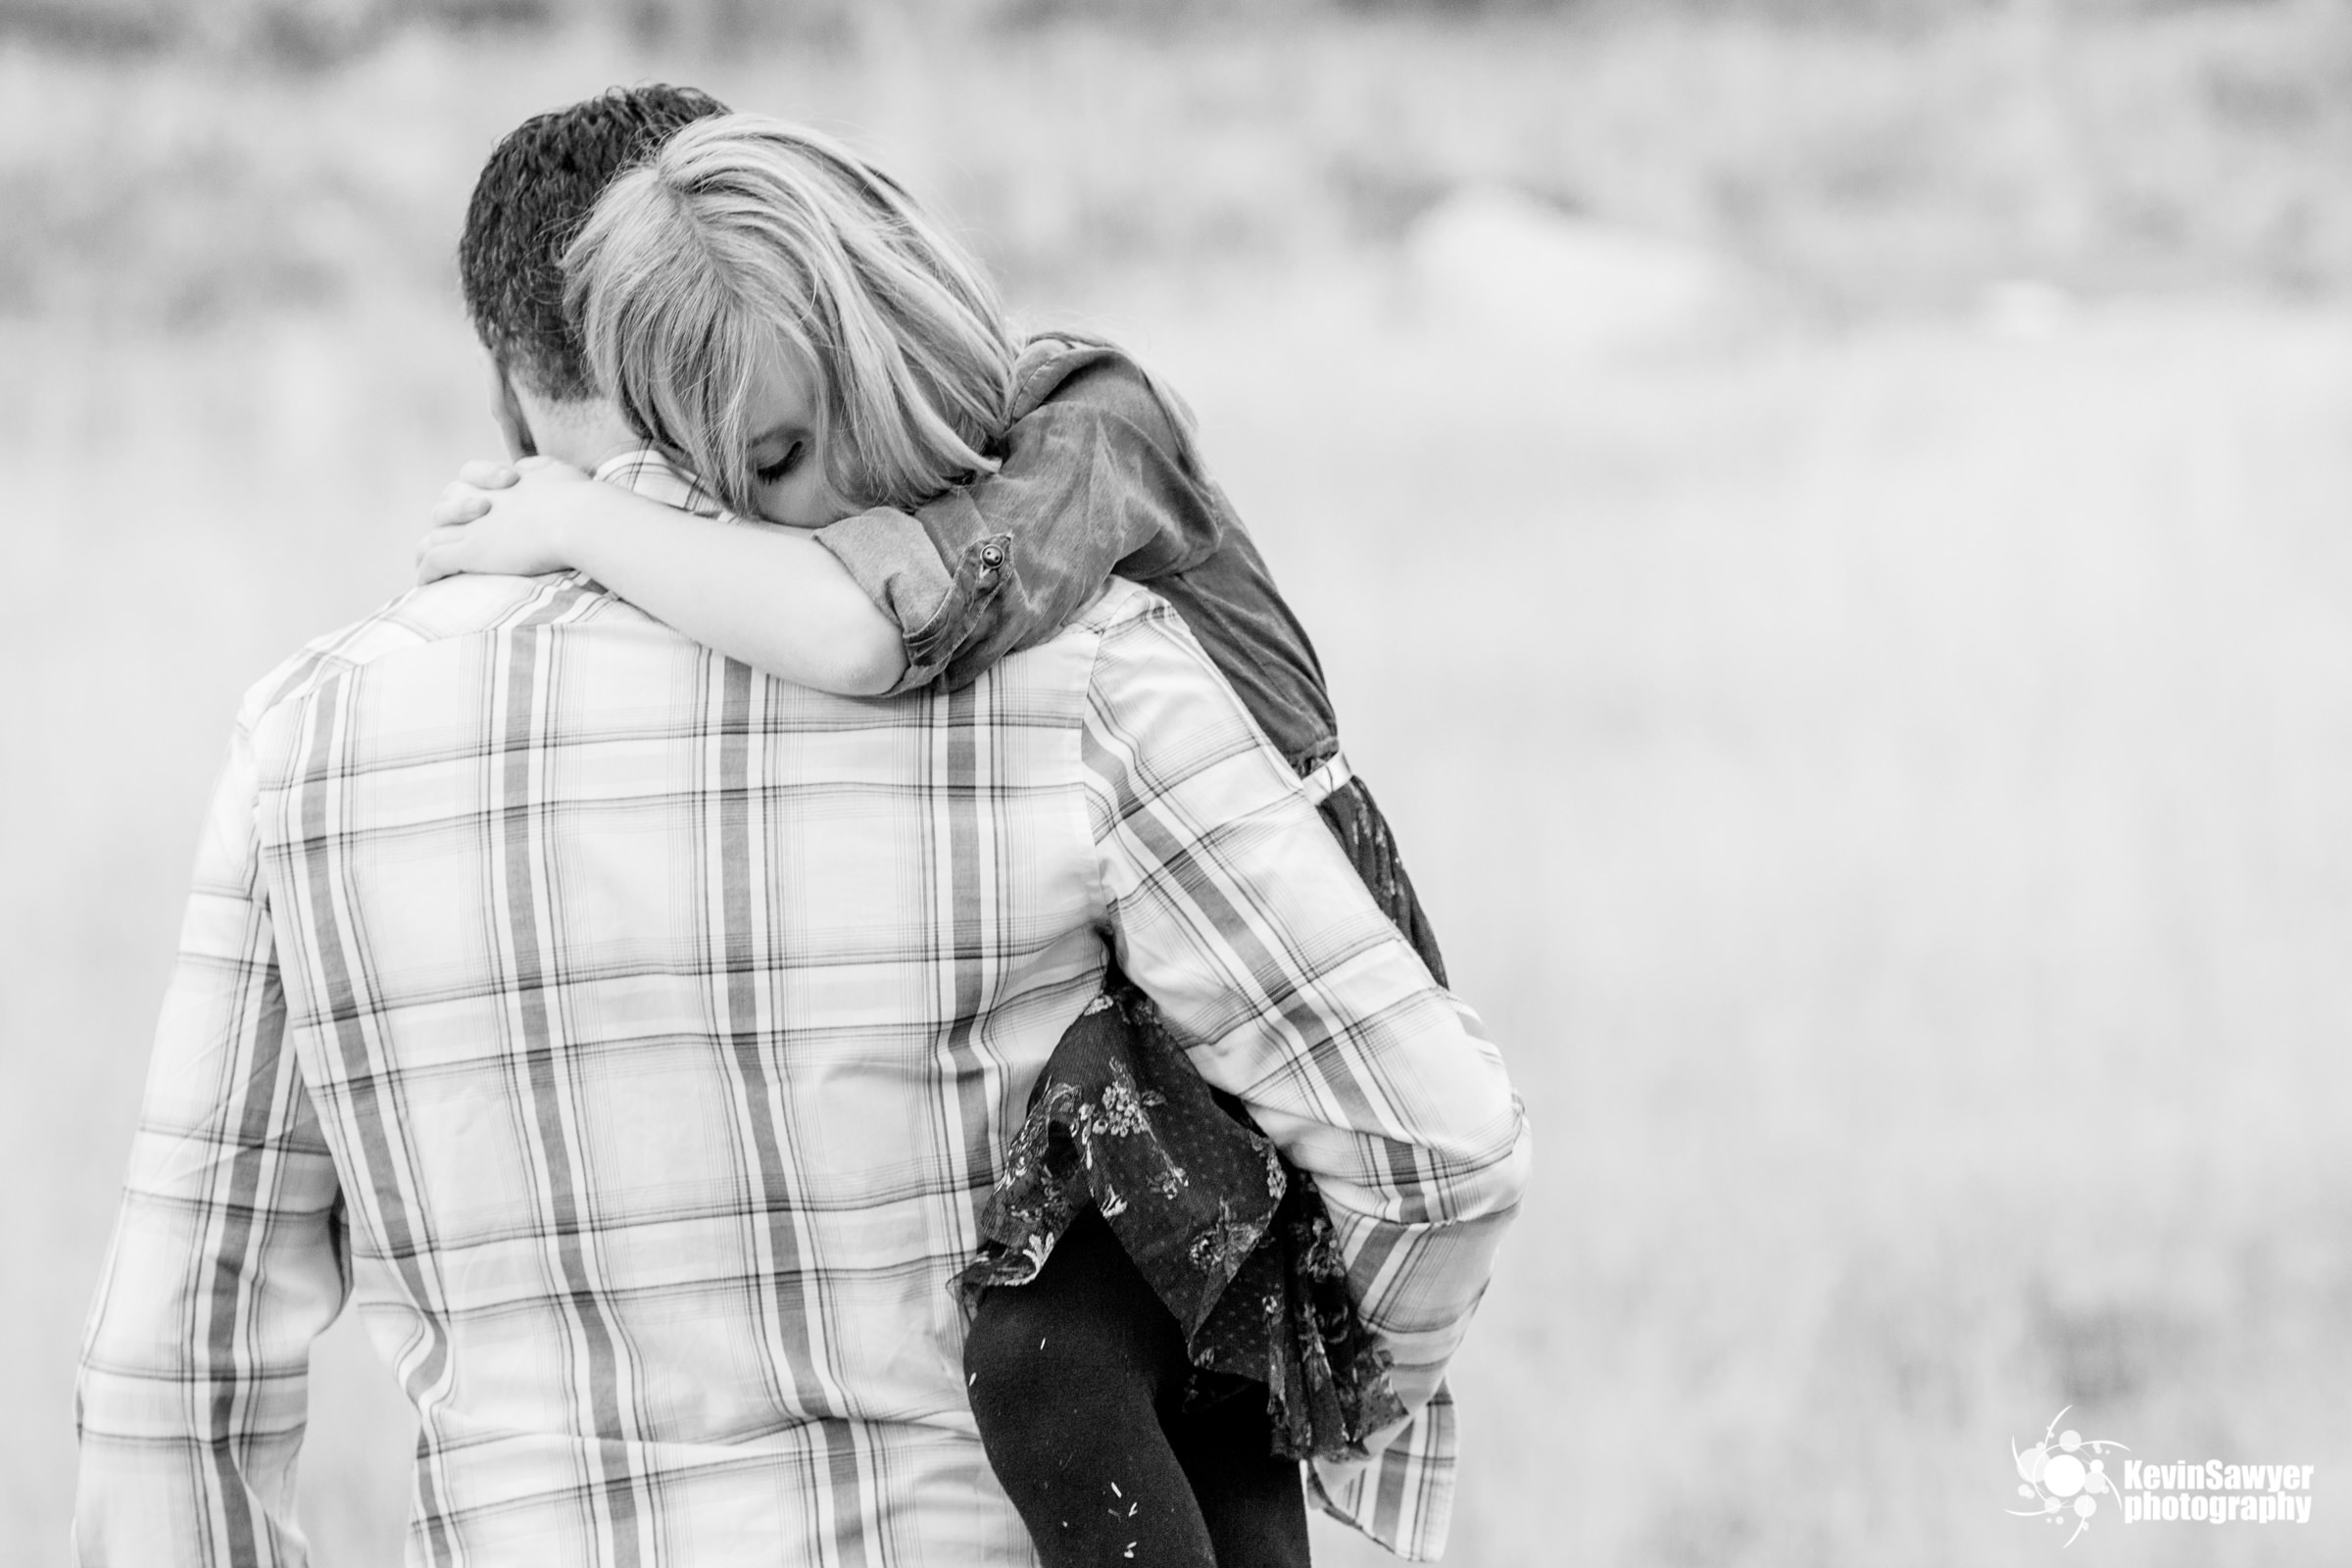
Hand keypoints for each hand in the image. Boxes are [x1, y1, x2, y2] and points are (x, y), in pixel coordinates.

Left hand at [415, 456, 593, 583]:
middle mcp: (480, 500)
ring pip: (434, 535)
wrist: (577, 519)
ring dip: (429, 550)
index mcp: (499, 481)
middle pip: (444, 506)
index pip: (467, 477)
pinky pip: (435, 561)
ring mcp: (473, 527)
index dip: (470, 488)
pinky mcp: (471, 552)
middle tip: (454, 537)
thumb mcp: (557, 471)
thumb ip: (537, 468)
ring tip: (427, 567)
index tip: (485, 502)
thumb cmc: (578, 499)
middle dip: (446, 520)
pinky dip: (427, 572)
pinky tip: (426, 584)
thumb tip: (522, 468)